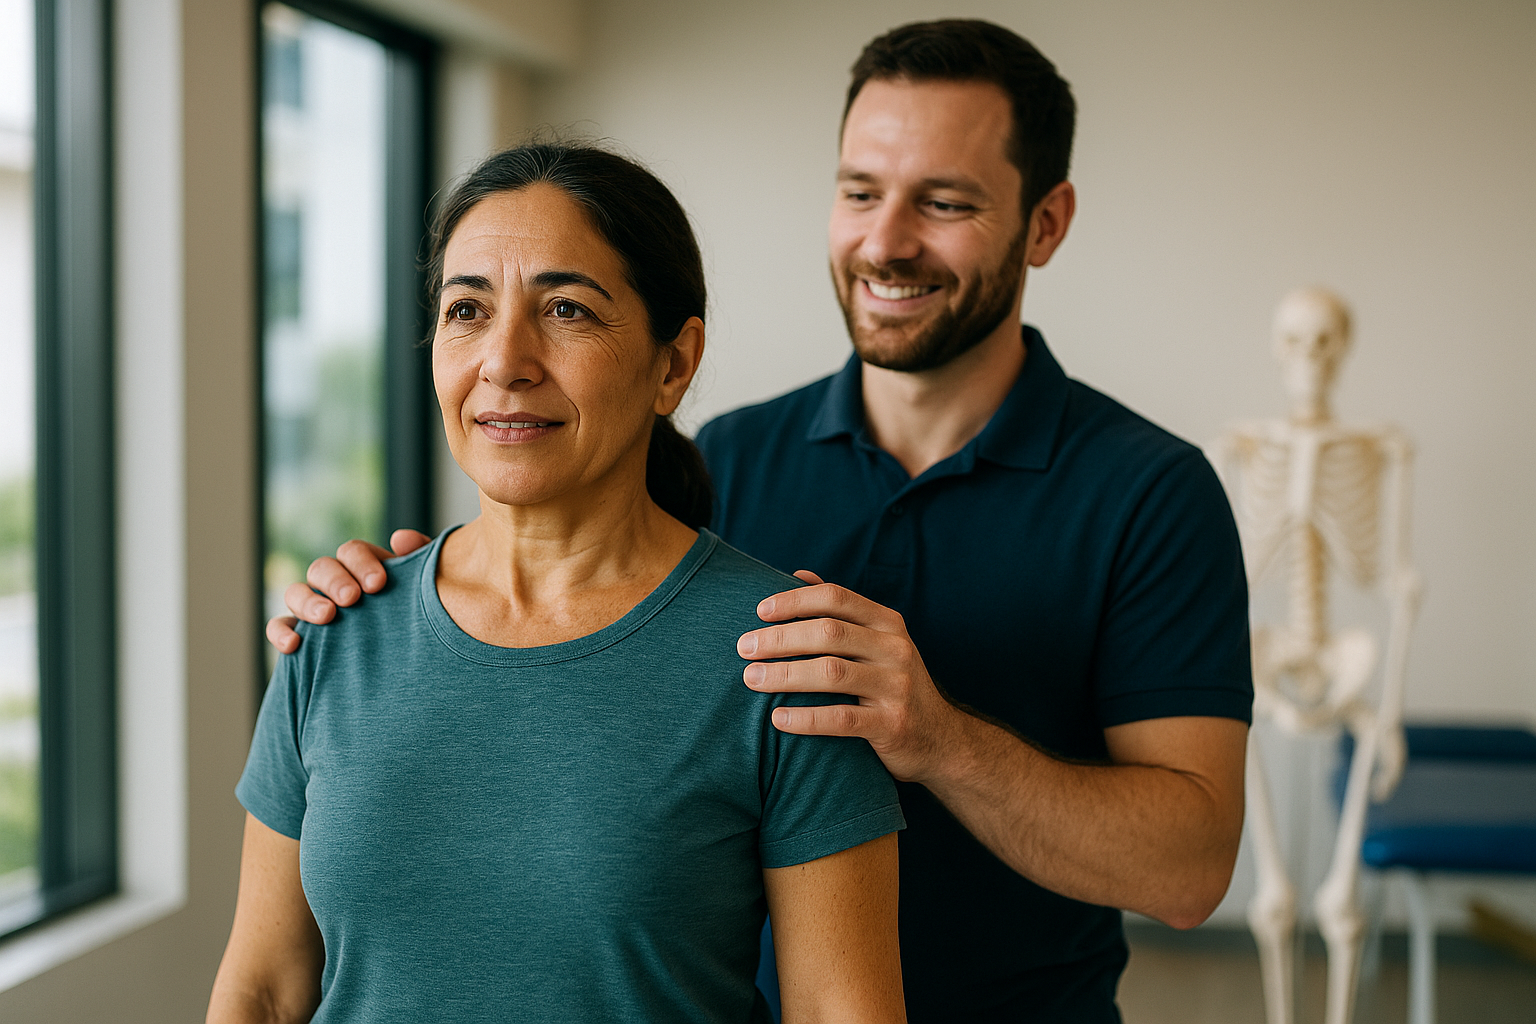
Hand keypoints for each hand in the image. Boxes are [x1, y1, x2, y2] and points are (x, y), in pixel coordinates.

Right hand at [264, 529, 431, 653]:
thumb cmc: (423, 617)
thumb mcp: (428, 589)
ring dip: (307, 601)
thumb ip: (422, 560)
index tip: (378, 584)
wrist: (418, 660)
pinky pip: (279, 627)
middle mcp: (337, 584)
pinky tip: (294, 645)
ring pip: (296, 592)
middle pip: (322, 567)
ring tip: (327, 617)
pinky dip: (280, 632)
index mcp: (365, 569)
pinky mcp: (302, 637)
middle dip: (335, 580)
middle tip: (352, 599)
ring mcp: (315, 608)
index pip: (353, 552)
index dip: (362, 562)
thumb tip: (400, 539)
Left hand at [738, 571, 960, 782]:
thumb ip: (841, 611)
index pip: (836, 598)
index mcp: (887, 622)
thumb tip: (798, 574)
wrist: (939, 740)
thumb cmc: (892, 685)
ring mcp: (897, 686)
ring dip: (784, 674)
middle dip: (780, 638)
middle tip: (743, 648)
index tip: (760, 611)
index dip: (795, 600)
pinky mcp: (894, 724)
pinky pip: (842, 719)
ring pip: (832, 673)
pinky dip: (806, 718)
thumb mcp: (877, 642)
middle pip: (828, 632)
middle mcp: (895, 648)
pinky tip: (777, 719)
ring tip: (750, 679)